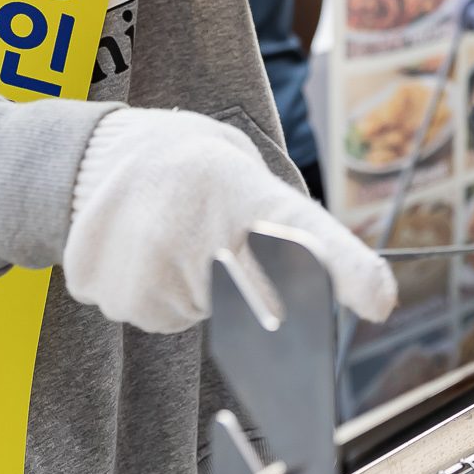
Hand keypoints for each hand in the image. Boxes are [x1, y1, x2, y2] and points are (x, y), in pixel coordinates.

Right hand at [62, 108, 394, 333]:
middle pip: (254, 301)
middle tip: (213, 236)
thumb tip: (320, 284)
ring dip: (197, 288)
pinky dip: (157, 293)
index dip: (346, 270)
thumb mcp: (240, 169)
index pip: (306, 234)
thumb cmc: (190, 165)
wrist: (94, 157)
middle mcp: (198, 233)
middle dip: (249, 286)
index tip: (378, 301)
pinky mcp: (114, 296)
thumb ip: (280, 222)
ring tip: (171, 236)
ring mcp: (151, 269)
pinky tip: (142, 252)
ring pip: (201, 313)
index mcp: (242, 191)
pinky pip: (158, 315)